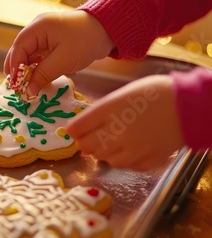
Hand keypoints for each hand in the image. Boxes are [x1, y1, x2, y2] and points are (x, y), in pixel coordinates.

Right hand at [4, 10, 113, 94]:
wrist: (107, 30)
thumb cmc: (86, 41)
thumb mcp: (64, 60)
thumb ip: (43, 74)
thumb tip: (28, 90)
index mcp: (38, 27)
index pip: (18, 47)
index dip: (14, 67)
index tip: (15, 84)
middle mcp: (37, 28)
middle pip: (20, 50)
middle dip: (17, 69)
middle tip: (16, 88)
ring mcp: (43, 35)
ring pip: (28, 54)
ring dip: (26, 70)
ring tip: (24, 86)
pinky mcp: (50, 41)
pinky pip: (38, 55)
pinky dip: (35, 67)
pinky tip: (35, 79)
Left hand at [66, 75, 183, 170]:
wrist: (188, 104)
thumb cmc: (154, 93)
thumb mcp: (122, 94)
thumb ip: (102, 110)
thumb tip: (83, 124)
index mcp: (108, 110)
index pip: (77, 128)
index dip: (73, 130)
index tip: (73, 131)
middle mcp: (117, 131)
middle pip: (87, 146)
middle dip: (86, 143)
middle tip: (91, 138)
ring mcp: (132, 148)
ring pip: (105, 159)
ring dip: (104, 153)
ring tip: (112, 143)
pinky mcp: (148, 159)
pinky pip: (127, 166)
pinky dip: (124, 160)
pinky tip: (130, 150)